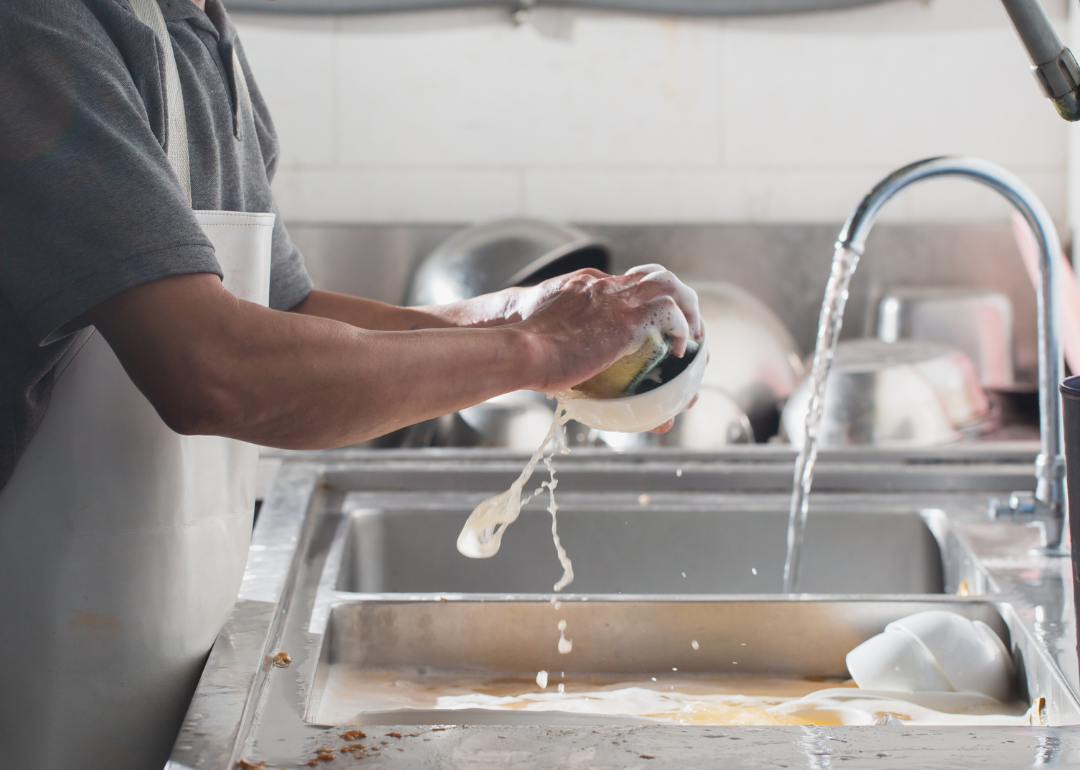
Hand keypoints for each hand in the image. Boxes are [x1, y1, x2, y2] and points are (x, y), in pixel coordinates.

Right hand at [514, 267, 700, 393]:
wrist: (522, 349)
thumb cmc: (526, 353)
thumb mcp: (547, 336)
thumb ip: (563, 344)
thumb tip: (563, 377)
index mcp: (587, 286)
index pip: (629, 281)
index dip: (649, 299)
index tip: (657, 322)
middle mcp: (605, 285)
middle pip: (657, 276)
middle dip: (680, 299)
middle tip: (688, 328)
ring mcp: (617, 300)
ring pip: (671, 286)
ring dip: (689, 311)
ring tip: (693, 338)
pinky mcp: (626, 321)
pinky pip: (670, 315)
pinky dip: (682, 331)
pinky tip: (678, 351)